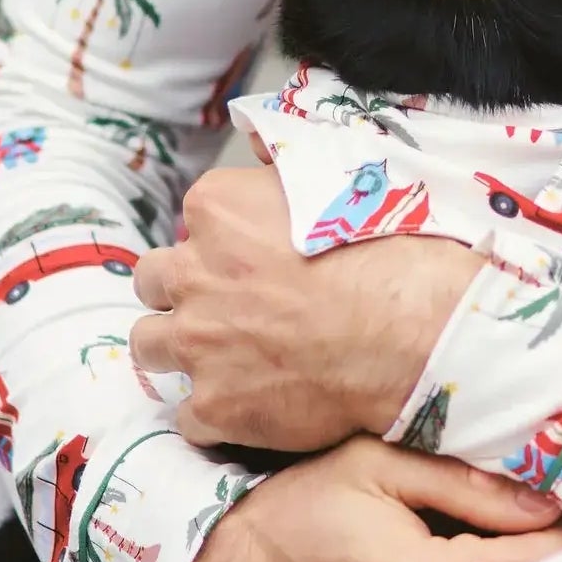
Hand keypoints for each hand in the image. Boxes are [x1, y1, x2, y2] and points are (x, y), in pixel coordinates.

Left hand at [131, 164, 482, 451]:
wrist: (413, 330)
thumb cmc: (388, 250)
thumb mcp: (338, 172)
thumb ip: (281, 165)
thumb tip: (258, 145)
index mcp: (218, 210)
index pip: (194, 220)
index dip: (222, 242)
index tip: (251, 257)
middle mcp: (193, 274)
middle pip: (153, 280)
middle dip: (179, 291)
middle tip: (224, 305)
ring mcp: (198, 344)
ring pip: (148, 345)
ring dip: (178, 350)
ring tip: (223, 358)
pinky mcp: (215, 405)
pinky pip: (189, 416)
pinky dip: (216, 414)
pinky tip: (251, 408)